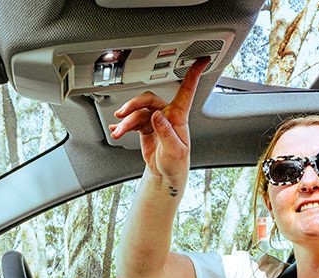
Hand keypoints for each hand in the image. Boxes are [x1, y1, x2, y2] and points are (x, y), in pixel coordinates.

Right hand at [108, 57, 211, 181]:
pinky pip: (132, 121)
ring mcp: (154, 120)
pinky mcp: (145, 128)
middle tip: (123, 113)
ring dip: (125, 121)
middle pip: (148, 99)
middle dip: (134, 104)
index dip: (194, 75)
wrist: (166, 175)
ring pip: (137, 112)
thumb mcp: (174, 150)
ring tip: (118, 131)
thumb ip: (166, 132)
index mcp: (178, 116)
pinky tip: (116, 130)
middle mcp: (166, 115)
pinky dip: (123, 125)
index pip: (187, 91)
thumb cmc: (176, 163)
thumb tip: (157, 116)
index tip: (201, 60)